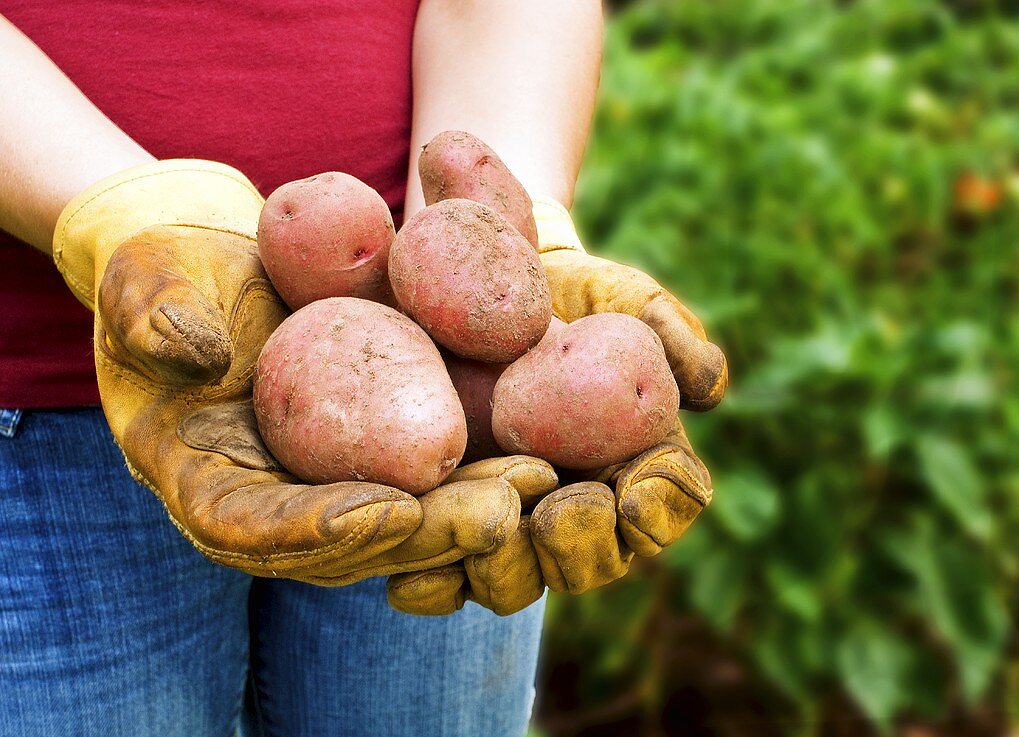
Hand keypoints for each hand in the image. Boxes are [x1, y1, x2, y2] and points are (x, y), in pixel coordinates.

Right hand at [52, 159, 526, 583]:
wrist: (223, 258)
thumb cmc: (170, 270)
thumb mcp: (146, 280)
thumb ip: (154, 316)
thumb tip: (194, 353)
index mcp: (203, 479)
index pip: (252, 529)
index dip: (318, 530)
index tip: (386, 512)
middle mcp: (272, 496)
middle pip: (350, 541)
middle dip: (425, 534)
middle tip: (495, 515)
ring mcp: (328, 478)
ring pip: (404, 517)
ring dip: (469, 510)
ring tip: (534, 484)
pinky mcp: (375, 448)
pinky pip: (427, 470)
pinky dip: (480, 468)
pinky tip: (540, 452)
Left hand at [387, 196, 722, 613]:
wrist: (495, 289)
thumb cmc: (579, 296)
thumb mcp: (630, 299)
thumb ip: (673, 336)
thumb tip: (709, 387)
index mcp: (642, 466)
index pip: (668, 502)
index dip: (661, 507)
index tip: (637, 493)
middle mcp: (586, 508)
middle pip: (596, 559)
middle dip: (582, 548)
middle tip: (559, 514)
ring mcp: (518, 521)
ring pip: (521, 578)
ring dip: (508, 571)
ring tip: (487, 543)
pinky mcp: (457, 521)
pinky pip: (449, 571)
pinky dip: (435, 583)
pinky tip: (412, 578)